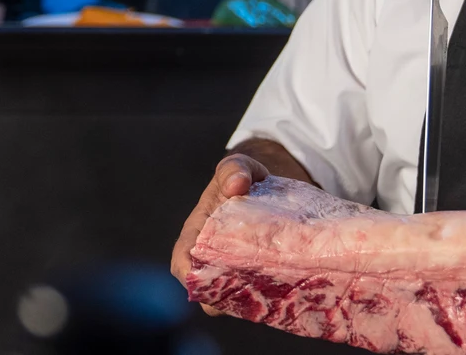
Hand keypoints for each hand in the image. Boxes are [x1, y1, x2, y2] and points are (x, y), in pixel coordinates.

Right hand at [170, 153, 270, 311]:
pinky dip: (265, 298)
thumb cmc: (244, 177)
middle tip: (247, 287)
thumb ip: (234, 169)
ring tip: (269, 291)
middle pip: (206, 289)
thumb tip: (236, 185)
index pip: (182, 261)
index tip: (202, 279)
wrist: (269, 187)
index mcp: (197, 233)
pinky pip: (255, 296)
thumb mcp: (238, 167)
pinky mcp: (255, 277)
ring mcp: (233, 270)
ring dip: (246, 299)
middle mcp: (211, 257)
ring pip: (231, 298)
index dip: (188, 273)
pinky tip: (283, 291)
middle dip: (222, 295)